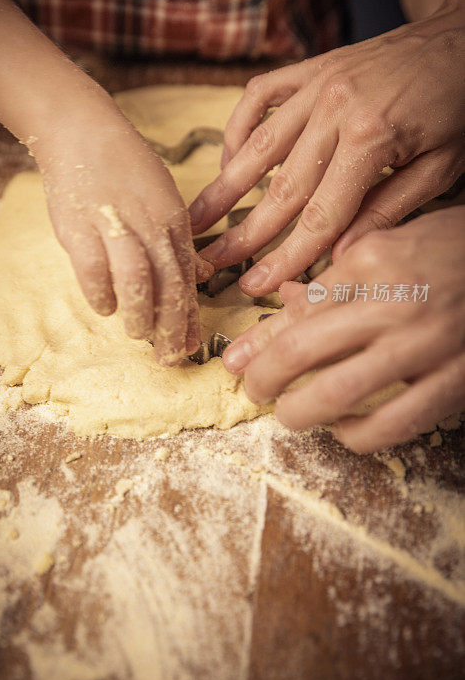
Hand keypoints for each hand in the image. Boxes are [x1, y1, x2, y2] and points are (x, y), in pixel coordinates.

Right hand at [35, 103, 204, 365]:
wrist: (80, 131)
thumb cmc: (124, 167)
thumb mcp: (163, 197)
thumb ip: (179, 240)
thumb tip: (201, 274)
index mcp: (173, 218)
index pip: (187, 275)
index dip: (191, 314)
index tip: (192, 345)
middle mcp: (150, 223)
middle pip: (168, 283)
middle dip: (172, 325)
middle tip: (170, 357)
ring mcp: (115, 223)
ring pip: (137, 277)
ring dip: (140, 313)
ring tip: (138, 335)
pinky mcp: (80, 225)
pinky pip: (94, 269)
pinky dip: (100, 293)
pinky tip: (105, 307)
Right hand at [188, 0, 464, 297]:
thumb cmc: (460, 104)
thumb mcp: (442, 167)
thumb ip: (386, 211)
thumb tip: (339, 257)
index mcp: (371, 140)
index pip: (319, 218)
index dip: (286, 258)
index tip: (255, 286)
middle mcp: (335, 110)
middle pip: (279, 188)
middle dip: (243, 232)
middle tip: (210, 262)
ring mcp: (318, 84)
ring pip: (259, 145)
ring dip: (224, 186)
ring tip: (196, 217)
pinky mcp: (311, 68)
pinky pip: (260, 96)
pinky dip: (239, 127)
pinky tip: (230, 158)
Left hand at [221, 208, 464, 452]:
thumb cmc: (456, 249)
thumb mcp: (393, 243)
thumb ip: (340, 277)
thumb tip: (286, 301)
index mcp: (371, 259)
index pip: (297, 309)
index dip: (258, 342)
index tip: (236, 361)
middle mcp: (392, 300)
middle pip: (300, 350)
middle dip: (263, 379)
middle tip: (253, 391)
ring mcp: (424, 344)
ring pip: (337, 393)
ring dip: (299, 413)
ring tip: (288, 415)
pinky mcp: (453, 381)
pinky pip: (391, 424)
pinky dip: (357, 435)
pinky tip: (345, 430)